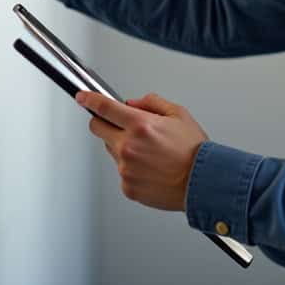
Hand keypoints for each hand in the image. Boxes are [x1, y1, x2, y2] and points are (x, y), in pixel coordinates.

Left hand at [79, 91, 207, 211]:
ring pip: (111, 150)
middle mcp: (129, 146)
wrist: (202, 183)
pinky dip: (131, 168)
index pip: (104, 108)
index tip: (83, 97)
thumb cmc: (194, 151)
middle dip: (106, 123)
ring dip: (122, 147)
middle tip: (123, 127)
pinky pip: (121, 171)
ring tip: (149, 153)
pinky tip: (151, 168)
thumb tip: (133, 103)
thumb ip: (152, 103)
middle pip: (98, 128)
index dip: (89, 99)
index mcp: (141, 125)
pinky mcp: (127, 186)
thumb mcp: (179, 114)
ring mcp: (126, 169)